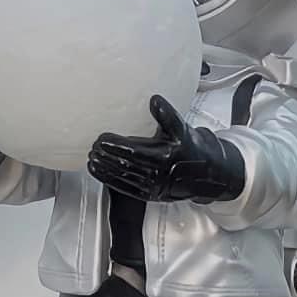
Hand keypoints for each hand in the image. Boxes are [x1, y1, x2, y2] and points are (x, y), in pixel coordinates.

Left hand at [87, 94, 245, 203]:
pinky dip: (111, 181)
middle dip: (106, 157)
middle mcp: (158, 174)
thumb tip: (154, 100)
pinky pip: (127, 189)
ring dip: (105, 170)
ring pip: (123, 178)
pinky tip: (99, 174)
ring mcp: (153, 187)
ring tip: (91, 160)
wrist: (205, 173)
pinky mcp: (150, 195)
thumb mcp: (181, 129)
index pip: (132, 152)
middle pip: (125, 165)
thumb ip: (167, 115)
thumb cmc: (189, 148)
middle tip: (92, 148)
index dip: (115, 145)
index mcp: (163, 157)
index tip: (101, 138)